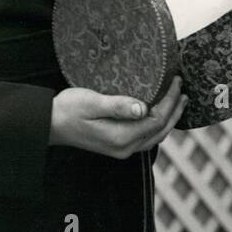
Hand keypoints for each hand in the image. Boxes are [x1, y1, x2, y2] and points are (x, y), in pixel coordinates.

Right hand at [49, 76, 186, 158]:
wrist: (49, 123)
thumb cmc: (67, 110)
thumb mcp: (91, 103)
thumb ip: (118, 106)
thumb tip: (143, 108)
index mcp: (121, 137)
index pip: (156, 119)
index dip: (170, 101)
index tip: (176, 82)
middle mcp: (125, 148)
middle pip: (160, 130)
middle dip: (175, 110)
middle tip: (183, 91)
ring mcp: (121, 149)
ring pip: (155, 136)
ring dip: (169, 118)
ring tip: (178, 101)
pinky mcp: (117, 145)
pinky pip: (146, 137)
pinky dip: (157, 125)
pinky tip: (158, 113)